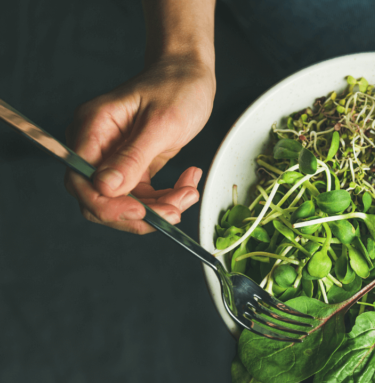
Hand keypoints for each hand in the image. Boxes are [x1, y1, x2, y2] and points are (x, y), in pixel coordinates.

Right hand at [65, 55, 215, 233]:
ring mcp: (115, 158)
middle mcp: (98, 146)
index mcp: (93, 128)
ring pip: (126, 203)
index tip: (140, 211)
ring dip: (160, 208)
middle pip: (100, 199)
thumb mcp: (161, 122)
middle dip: (139, 212)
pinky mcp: (134, 166)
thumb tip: (105, 187)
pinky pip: (143, 196)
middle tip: (175, 210)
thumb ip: (133, 156)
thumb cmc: (176, 87)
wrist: (190, 75)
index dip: (106, 204)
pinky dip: (167, 198)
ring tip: (189, 193)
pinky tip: (187, 185)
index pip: (81, 181)